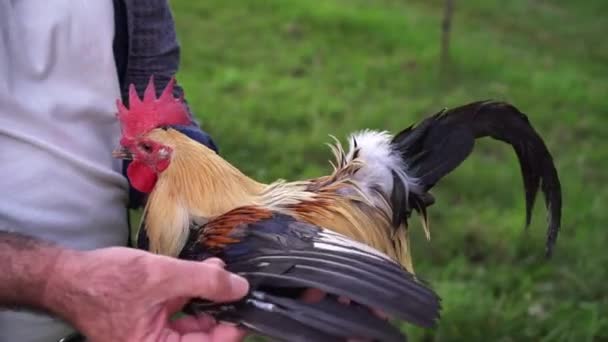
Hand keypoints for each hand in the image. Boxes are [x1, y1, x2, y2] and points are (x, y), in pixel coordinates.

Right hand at [44, 247, 248, 341]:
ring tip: (220, 274)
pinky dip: (191, 294)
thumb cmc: (107, 281)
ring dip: (208, 298)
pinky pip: (178, 313)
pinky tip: (205, 273)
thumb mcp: (163, 276)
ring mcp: (151, 335)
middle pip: (200, 336)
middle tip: (237, 287)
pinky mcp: (149, 321)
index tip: (248, 308)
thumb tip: (240, 288)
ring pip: (192, 322)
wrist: (66, 276)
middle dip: (220, 309)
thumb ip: (204, 282)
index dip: (231, 329)